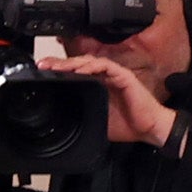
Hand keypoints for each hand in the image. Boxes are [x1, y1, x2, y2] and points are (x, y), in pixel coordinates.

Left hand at [51, 51, 173, 147]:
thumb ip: (81, 113)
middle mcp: (104, 77)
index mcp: (97, 86)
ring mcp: (114, 74)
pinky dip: (91, 66)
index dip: (58, 71)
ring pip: (88, 62)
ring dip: (72, 63)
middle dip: (59, 64)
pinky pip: (105, 65)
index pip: (75, 73)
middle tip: (43, 66)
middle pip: (78, 64)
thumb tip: (61, 118)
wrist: (149, 130)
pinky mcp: (124, 75)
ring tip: (57, 67)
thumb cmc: (127, 126)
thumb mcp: (96, 120)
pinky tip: (80, 69)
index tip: (42, 73)